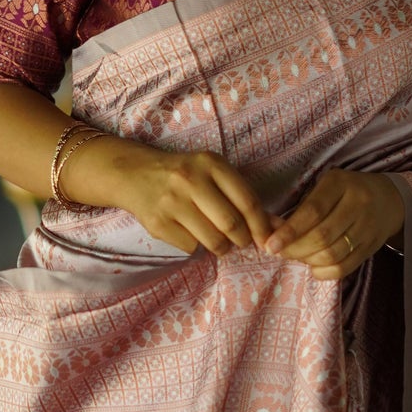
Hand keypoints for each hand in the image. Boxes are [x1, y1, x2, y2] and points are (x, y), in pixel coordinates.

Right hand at [62, 136, 274, 257]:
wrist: (136, 174)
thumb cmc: (185, 175)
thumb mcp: (211, 171)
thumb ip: (241, 195)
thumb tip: (275, 227)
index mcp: (211, 164)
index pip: (247, 202)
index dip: (261, 226)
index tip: (267, 239)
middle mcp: (191, 180)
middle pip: (231, 225)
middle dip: (242, 240)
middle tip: (241, 241)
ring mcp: (171, 202)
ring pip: (212, 241)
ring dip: (221, 248)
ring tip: (219, 241)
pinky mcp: (157, 223)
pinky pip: (190, 247)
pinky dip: (195, 246)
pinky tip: (190, 232)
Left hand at [263, 169, 403, 278]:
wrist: (389, 199)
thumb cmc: (347, 191)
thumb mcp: (327, 186)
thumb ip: (302, 207)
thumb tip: (271, 229)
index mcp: (341, 184)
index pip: (313, 211)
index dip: (289, 231)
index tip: (270, 244)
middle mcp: (357, 204)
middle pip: (322, 236)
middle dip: (295, 249)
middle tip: (279, 252)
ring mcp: (367, 228)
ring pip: (332, 254)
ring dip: (308, 260)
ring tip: (296, 256)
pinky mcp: (371, 247)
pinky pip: (345, 267)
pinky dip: (324, 272)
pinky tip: (313, 267)